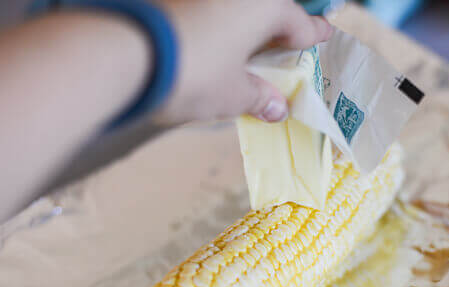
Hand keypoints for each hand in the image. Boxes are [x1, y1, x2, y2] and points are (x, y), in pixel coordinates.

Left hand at [158, 0, 332, 122]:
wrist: (118, 52)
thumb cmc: (192, 73)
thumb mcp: (232, 94)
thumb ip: (258, 97)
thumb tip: (276, 108)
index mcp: (264, 4)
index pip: (299, 23)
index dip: (312, 35)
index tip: (323, 35)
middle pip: (267, 9)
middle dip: (277, 30)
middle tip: (284, 48)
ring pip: (235, 8)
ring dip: (241, 27)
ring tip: (242, 52)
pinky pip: (207, 10)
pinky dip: (214, 24)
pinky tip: (205, 43)